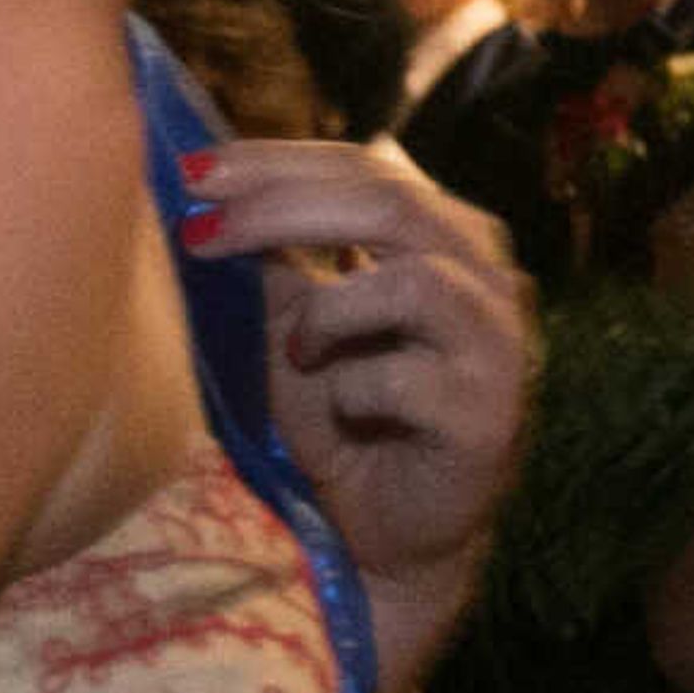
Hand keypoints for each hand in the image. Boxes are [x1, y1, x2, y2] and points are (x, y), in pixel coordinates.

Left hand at [181, 140, 529, 692]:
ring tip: (296, 353)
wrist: (390, 529)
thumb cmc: (347, 420)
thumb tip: (212, 187)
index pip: (373, 169)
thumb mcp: (298, 327)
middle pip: (395, 204)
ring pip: (414, 282)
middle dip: (284, 208)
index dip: (281, 162)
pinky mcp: (489, 414)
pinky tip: (342, 417)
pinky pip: (402, 379)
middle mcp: (490, 280)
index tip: (193, 171)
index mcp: (449, 242)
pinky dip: (348, 394)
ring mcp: (500, 346)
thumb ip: (282, 261)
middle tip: (202, 230)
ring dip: (328, 313)